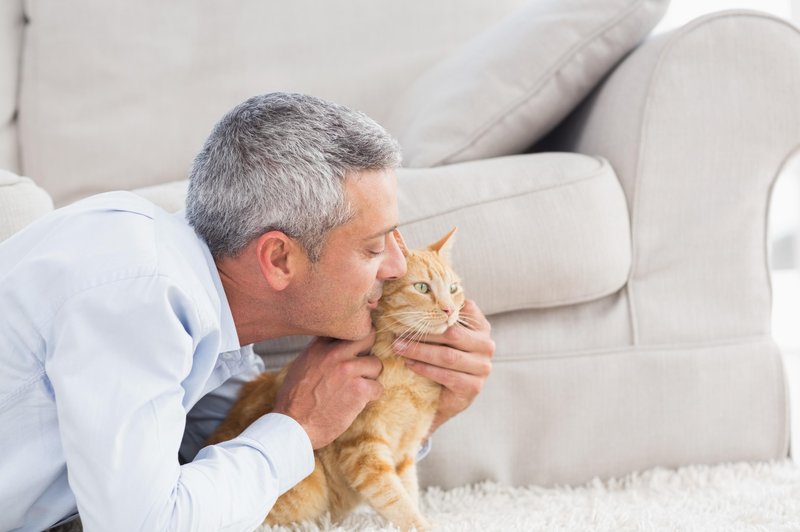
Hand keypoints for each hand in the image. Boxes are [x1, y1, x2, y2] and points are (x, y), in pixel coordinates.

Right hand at [272, 330, 382, 448]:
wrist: (293, 426)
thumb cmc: (294, 401)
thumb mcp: (300, 367)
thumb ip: (318, 354)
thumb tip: (332, 347)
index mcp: (319, 347)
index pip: (345, 330)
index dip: (352, 339)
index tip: (354, 348)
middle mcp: (334, 354)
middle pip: (367, 337)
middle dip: (368, 350)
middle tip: (364, 364)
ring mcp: (348, 370)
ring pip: (376, 364)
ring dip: (370, 377)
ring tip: (358, 388)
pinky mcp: (359, 389)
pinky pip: (378, 387)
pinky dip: (371, 397)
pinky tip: (359, 403)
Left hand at [394, 299, 493, 435]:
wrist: (443, 399)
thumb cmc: (439, 360)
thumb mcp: (441, 336)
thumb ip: (437, 318)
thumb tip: (410, 297)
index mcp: (480, 325)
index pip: (459, 311)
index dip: (433, 310)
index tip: (409, 309)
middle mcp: (486, 344)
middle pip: (452, 334)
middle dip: (422, 333)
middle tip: (397, 333)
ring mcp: (483, 367)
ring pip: (448, 355)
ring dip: (419, 351)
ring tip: (399, 348)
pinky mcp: (474, 386)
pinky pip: (447, 375)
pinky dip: (425, 369)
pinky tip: (410, 365)